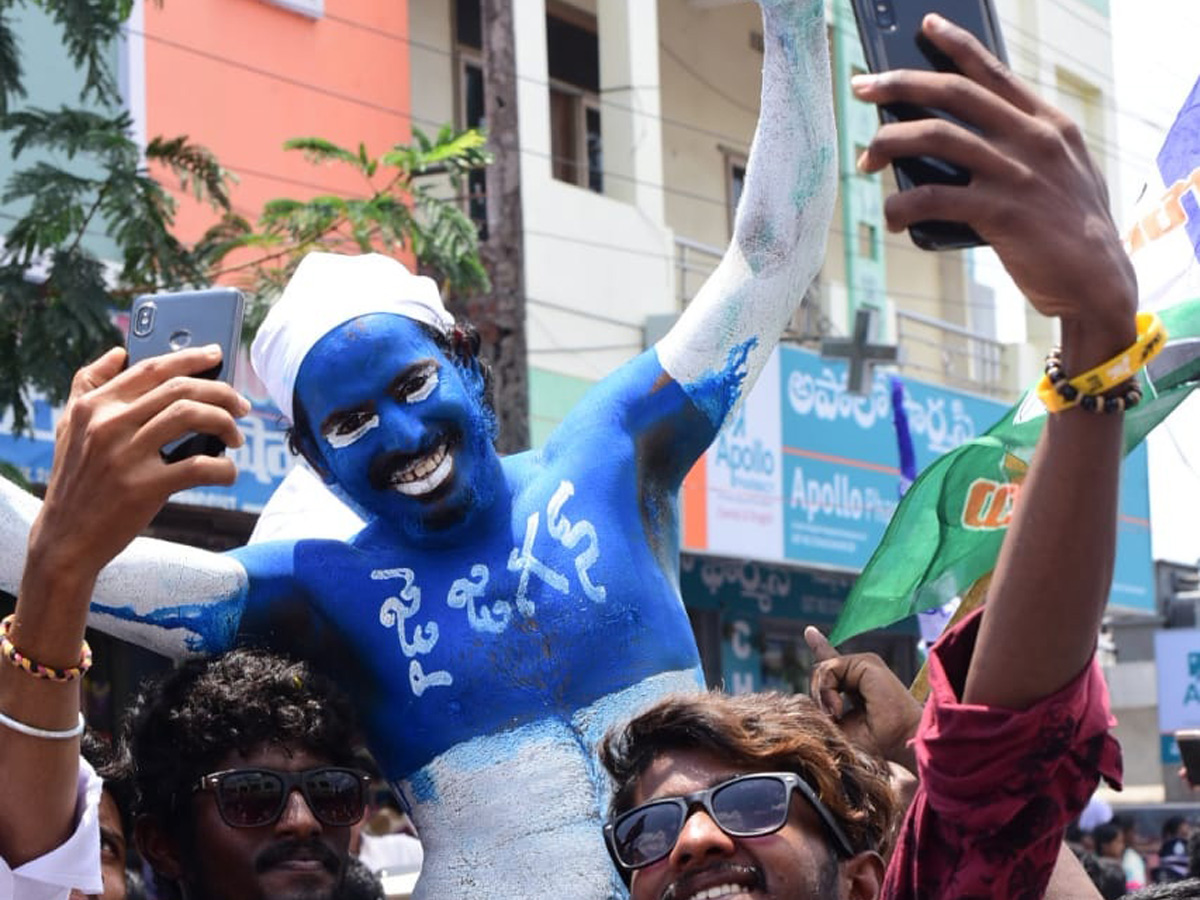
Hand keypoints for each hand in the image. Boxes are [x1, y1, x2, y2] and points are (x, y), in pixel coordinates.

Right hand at [28, 345, 248, 589]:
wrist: (65, 539)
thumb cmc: (76, 481)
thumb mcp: (70, 427)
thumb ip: (88, 385)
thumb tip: (119, 352)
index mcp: (94, 406)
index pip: (152, 369)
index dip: (190, 357)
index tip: (217, 354)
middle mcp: (108, 424)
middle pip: (180, 388)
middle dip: (222, 392)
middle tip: (242, 406)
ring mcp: (126, 455)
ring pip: (192, 415)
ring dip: (226, 423)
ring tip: (236, 437)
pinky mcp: (144, 488)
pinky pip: (200, 466)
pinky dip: (224, 468)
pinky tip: (228, 472)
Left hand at [805, 626, 922, 772]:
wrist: (899, 743)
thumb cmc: (872, 743)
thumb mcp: (839, 726)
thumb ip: (823, 706)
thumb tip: (804, 695)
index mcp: (857, 687)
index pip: (835, 665)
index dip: (821, 647)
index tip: (810, 632)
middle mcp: (862, 672)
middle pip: (822, 671)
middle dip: (818, 696)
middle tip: (833, 719)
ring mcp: (865, 665)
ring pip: (821, 670)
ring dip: (822, 696)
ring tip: (837, 715)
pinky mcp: (867, 662)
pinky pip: (828, 668)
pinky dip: (826, 690)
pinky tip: (838, 708)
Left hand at [852, 14, 1135, 345]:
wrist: (1097, 283)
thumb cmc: (1070, 231)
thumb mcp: (1061, 174)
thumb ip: (1024, 149)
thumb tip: (964, 141)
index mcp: (1048, 123)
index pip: (994, 73)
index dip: (955, 46)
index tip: (925, 27)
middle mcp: (1033, 139)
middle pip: (953, 94)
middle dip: (900, 84)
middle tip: (862, 86)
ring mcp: (1016, 173)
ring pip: (936, 137)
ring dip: (890, 142)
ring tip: (867, 157)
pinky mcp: (1001, 212)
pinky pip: (932, 199)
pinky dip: (901, 206)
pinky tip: (891, 216)